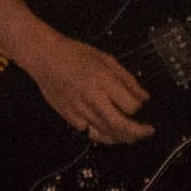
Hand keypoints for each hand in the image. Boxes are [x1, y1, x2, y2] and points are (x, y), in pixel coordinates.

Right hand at [25, 35, 153, 144]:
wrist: (43, 56)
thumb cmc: (74, 53)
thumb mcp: (105, 59)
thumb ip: (127, 79)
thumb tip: (144, 98)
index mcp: (102, 80)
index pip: (131, 106)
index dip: (139, 107)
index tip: (139, 104)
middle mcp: (92, 98)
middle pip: (121, 126)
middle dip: (138, 132)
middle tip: (147, 131)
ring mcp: (79, 110)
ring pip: (108, 134)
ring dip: (123, 137)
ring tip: (132, 134)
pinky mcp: (69, 117)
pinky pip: (91, 134)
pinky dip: (104, 136)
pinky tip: (110, 131)